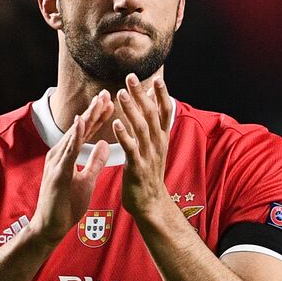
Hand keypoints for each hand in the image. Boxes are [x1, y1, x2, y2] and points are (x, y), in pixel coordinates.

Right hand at [30, 89, 113, 242]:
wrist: (50, 227)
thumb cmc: (66, 205)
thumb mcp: (86, 180)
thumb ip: (94, 162)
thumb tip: (104, 145)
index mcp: (67, 155)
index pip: (85, 132)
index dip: (98, 117)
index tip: (111, 102)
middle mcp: (60, 154)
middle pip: (80, 128)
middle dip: (94, 110)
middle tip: (107, 93)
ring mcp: (57, 162)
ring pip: (74, 135)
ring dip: (87, 117)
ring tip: (99, 102)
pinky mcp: (57, 173)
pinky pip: (68, 152)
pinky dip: (75, 136)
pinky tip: (82, 123)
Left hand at [113, 73, 171, 219]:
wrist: (151, 203)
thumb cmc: (149, 173)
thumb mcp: (157, 147)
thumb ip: (154, 126)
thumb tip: (153, 104)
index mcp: (162, 138)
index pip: (165, 112)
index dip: (162, 95)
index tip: (157, 78)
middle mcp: (158, 144)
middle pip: (151, 114)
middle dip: (141, 94)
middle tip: (131, 77)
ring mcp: (148, 155)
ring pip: (141, 128)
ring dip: (131, 110)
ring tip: (120, 94)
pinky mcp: (137, 167)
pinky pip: (130, 148)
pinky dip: (124, 135)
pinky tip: (116, 123)